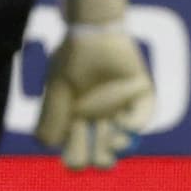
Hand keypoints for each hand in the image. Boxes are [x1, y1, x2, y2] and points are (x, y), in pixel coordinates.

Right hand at [35, 0, 153, 169]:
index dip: (76, 159)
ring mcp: (120, 108)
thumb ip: (50, 118)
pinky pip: (142, 117)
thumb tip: (49, 147)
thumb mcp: (55, 89)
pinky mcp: (140, 95)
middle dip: (99, 158)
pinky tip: (122, 124)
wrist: (92, 32)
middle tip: (98, 157)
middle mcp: (99, 118)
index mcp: (76, 120)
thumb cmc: (71, 59)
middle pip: (101, 152)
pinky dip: (134, 125)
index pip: (77, 151)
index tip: (74, 159)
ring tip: (112, 141)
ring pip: (122, 140)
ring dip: (118, 146)